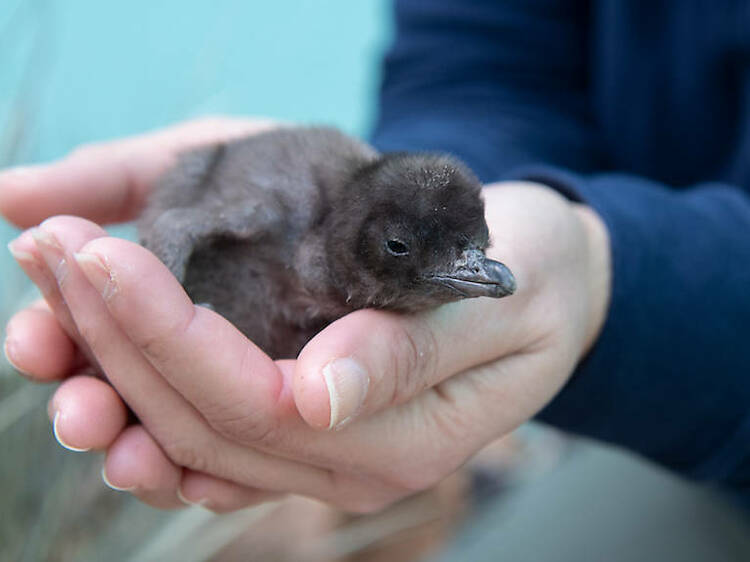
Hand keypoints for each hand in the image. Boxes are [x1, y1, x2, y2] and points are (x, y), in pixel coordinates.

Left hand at [2, 123, 610, 512]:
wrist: (550, 289)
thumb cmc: (535, 280)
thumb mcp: (499, 304)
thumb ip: (417, 353)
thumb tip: (322, 396)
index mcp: (398, 438)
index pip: (252, 401)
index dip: (167, 334)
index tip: (104, 254)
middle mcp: (346, 465)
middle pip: (198, 420)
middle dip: (112, 335)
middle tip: (53, 246)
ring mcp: (319, 456)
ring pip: (184, 433)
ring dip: (106, 364)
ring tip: (48, 290)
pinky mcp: (302, 431)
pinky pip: (201, 434)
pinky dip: (138, 388)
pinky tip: (91, 345)